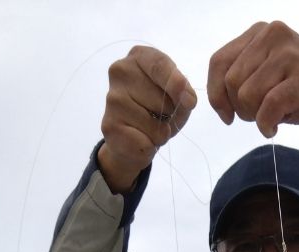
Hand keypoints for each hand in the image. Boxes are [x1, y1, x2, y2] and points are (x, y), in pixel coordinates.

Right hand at [98, 46, 197, 192]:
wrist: (132, 140)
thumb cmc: (158, 112)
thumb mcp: (178, 98)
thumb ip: (184, 93)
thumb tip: (188, 99)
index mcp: (139, 56)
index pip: (159, 65)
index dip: (176, 84)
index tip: (190, 101)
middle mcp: (120, 71)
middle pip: (161, 99)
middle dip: (168, 114)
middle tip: (156, 115)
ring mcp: (112, 97)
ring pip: (154, 125)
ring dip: (159, 134)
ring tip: (147, 128)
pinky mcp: (109, 125)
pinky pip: (144, 143)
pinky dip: (148, 147)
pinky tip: (137, 139)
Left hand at [207, 22, 298, 138]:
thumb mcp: (269, 74)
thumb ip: (243, 76)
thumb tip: (218, 101)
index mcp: (260, 32)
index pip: (219, 63)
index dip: (216, 95)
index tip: (227, 115)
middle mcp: (272, 36)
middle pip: (231, 83)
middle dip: (240, 108)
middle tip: (259, 115)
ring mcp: (288, 55)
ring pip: (247, 95)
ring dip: (254, 117)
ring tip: (271, 118)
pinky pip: (269, 107)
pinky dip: (266, 124)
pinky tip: (272, 128)